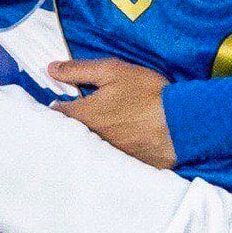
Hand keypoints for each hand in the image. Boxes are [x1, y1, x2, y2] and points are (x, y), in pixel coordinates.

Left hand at [53, 58, 174, 168]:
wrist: (180, 123)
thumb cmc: (146, 94)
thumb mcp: (112, 72)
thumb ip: (79, 70)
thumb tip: (51, 69)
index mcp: (83, 115)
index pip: (55, 113)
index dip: (59, 104)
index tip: (67, 99)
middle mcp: (89, 139)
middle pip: (70, 132)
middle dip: (73, 123)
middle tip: (86, 113)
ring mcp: (106, 154)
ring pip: (88, 145)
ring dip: (90, 136)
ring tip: (107, 125)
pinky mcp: (123, 164)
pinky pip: (108, 157)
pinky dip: (109, 149)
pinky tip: (122, 139)